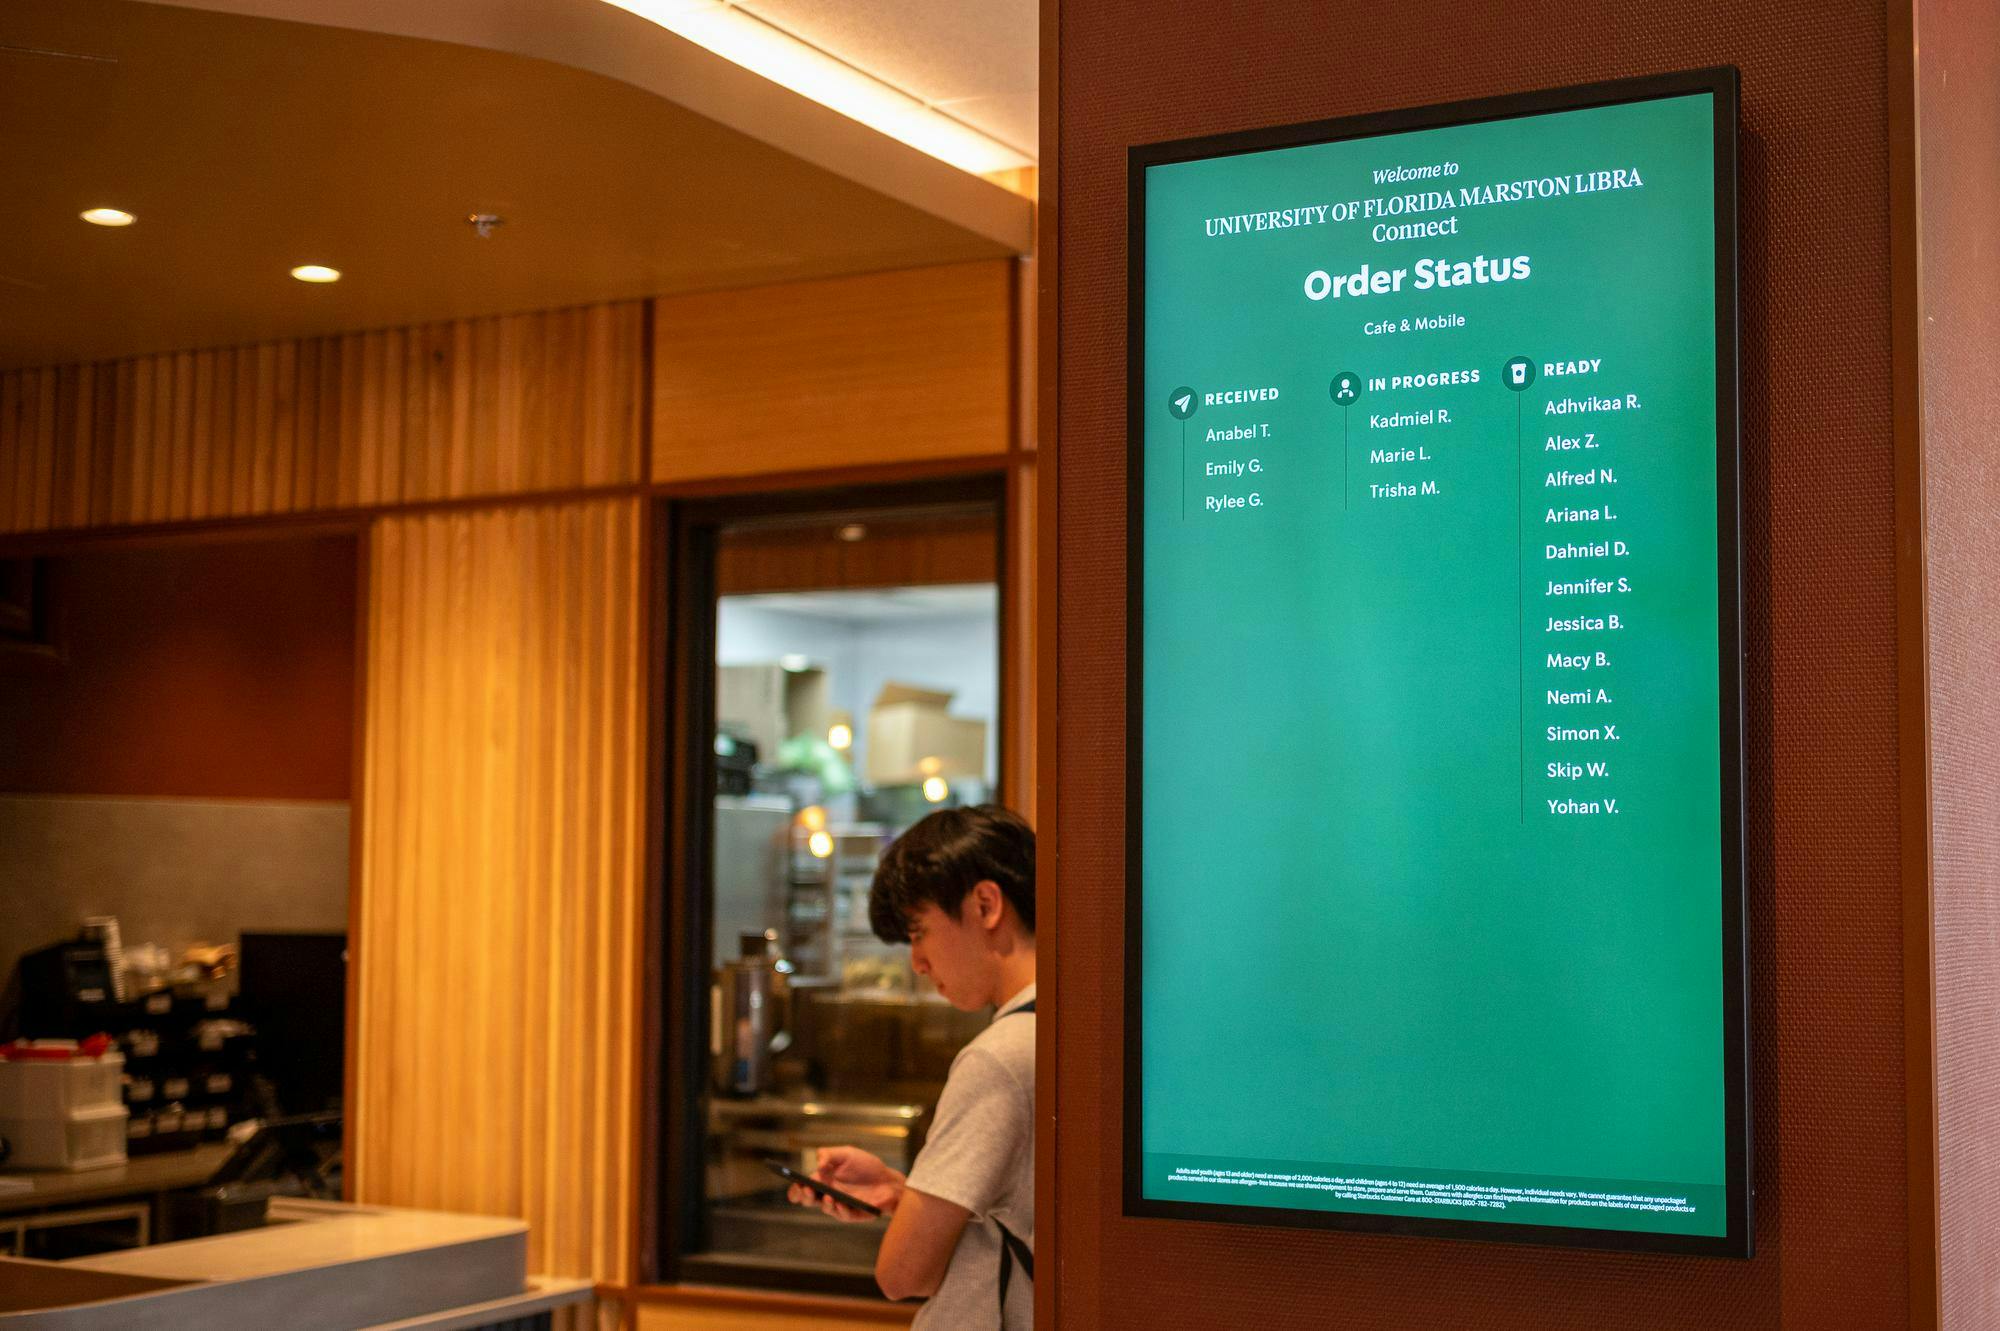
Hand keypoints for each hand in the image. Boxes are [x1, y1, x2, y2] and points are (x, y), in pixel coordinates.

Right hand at [785, 1145, 903, 1220]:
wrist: (888, 1179)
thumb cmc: (866, 1166)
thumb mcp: (847, 1154)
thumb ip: (830, 1154)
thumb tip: (818, 1164)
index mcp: (823, 1180)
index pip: (804, 1187)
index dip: (796, 1189)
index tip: (796, 1185)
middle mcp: (828, 1194)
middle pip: (810, 1200)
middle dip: (805, 1196)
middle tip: (807, 1190)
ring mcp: (840, 1205)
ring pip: (826, 1209)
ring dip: (824, 1203)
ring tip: (828, 1196)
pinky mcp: (853, 1214)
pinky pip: (844, 1215)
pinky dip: (841, 1210)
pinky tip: (841, 1203)